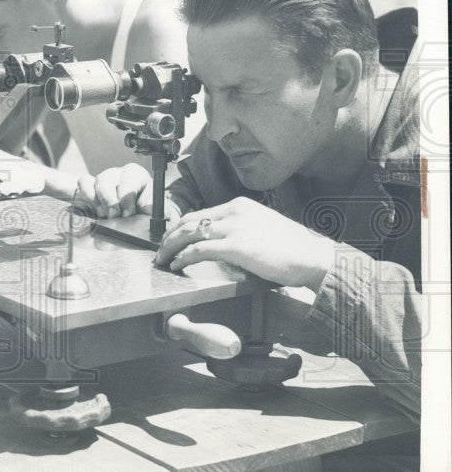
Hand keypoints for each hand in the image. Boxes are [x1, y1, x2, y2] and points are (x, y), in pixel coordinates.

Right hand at [75, 164, 152, 217]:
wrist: (136, 216)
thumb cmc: (144, 211)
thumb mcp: (153, 211)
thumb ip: (153, 211)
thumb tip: (150, 216)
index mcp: (137, 176)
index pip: (128, 181)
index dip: (126, 199)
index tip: (127, 214)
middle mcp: (120, 173)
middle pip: (108, 179)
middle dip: (110, 200)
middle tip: (114, 216)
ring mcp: (105, 178)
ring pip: (96, 181)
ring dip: (99, 201)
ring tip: (105, 214)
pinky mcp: (92, 185)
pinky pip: (84, 182)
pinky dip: (87, 196)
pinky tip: (96, 209)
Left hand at [155, 197, 335, 289]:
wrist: (312, 256)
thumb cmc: (291, 248)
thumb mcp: (261, 227)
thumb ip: (239, 230)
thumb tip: (219, 242)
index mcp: (239, 206)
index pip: (200, 213)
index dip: (180, 227)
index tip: (170, 239)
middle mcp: (234, 212)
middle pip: (189, 221)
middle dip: (170, 237)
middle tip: (160, 251)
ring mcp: (234, 228)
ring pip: (189, 234)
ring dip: (171, 248)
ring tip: (163, 260)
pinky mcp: (236, 246)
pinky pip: (199, 250)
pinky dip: (183, 258)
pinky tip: (177, 265)